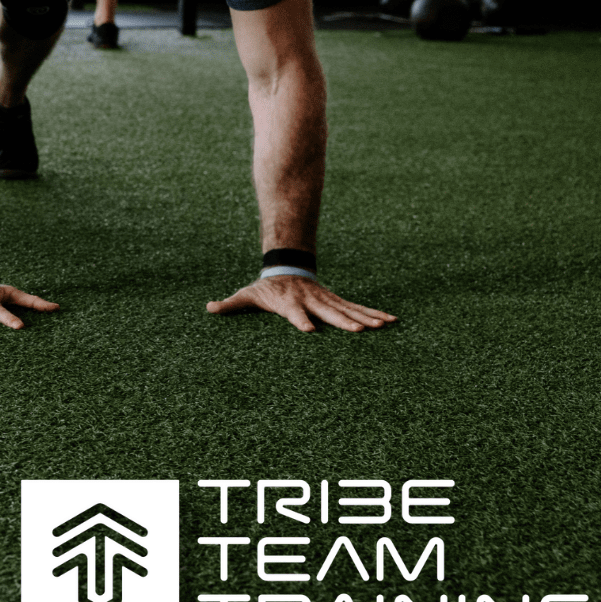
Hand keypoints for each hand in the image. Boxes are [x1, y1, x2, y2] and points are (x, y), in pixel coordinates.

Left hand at [206, 275, 396, 332]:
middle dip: (343, 321)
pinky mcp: (336, 302)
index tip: (309, 330)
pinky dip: (374, 313)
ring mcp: (327, 300)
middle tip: (359, 331)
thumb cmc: (264, 290)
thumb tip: (208, 308)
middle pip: (329, 313)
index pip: (295, 314)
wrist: (284, 270)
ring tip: (384, 325)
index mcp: (289, 304)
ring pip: (349, 309)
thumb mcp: (246, 296)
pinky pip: (357, 308)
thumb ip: (230, 304)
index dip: (301, 321)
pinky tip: (391, 320)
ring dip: (367, 317)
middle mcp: (311, 301)